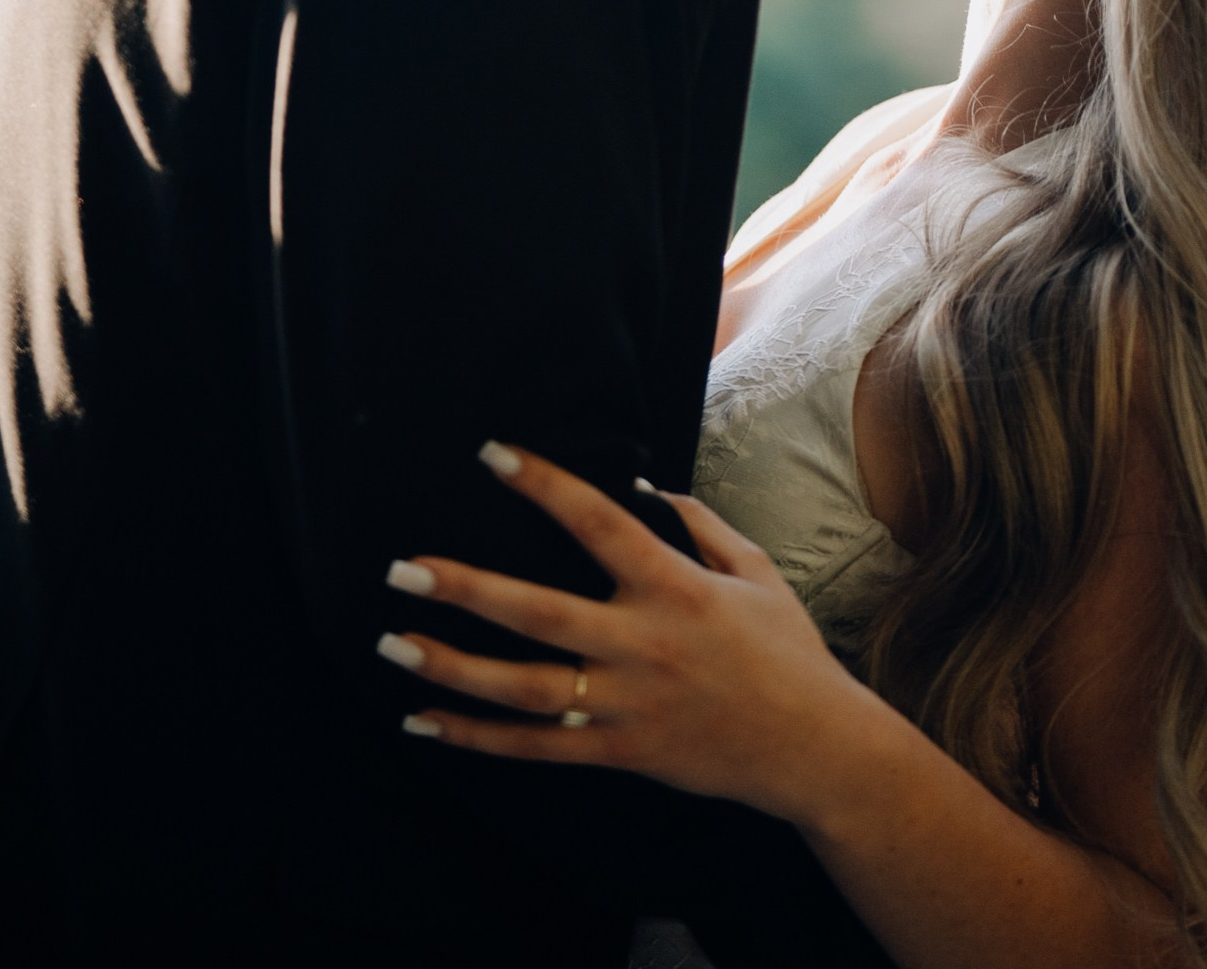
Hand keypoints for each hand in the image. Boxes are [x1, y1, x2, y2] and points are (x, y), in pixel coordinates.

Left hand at [380, 442, 871, 819]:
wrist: (812, 747)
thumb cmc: (785, 648)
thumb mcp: (753, 569)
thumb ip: (697, 524)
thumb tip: (639, 486)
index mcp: (676, 588)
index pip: (598, 524)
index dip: (544, 485)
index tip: (492, 454)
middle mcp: (643, 644)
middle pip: (539, 614)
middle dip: (467, 590)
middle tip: (403, 569)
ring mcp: (627, 704)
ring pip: (524, 687)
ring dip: (453, 668)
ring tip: (394, 645)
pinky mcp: (620, 753)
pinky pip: (537, 747)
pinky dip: (477, 736)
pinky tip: (426, 721)